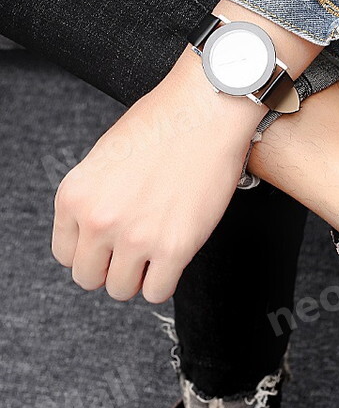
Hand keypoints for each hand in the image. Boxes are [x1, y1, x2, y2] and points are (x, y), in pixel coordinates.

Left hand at [52, 47, 264, 303]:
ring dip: (137, 278)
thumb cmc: (162, 126)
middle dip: (110, 270)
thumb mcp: (104, 161)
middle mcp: (98, 220)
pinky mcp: (174, 249)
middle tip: (131, 254)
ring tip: (154, 256)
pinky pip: (156, 293)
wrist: (204, 114)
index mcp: (74, 196)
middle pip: (88, 278)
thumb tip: (99, 239)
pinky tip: (172, 260)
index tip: (108, 246)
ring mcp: (136, 238)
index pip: (65, 254)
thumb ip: (94, 200)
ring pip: (121, 290)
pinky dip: (163, 284)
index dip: (90, 252)